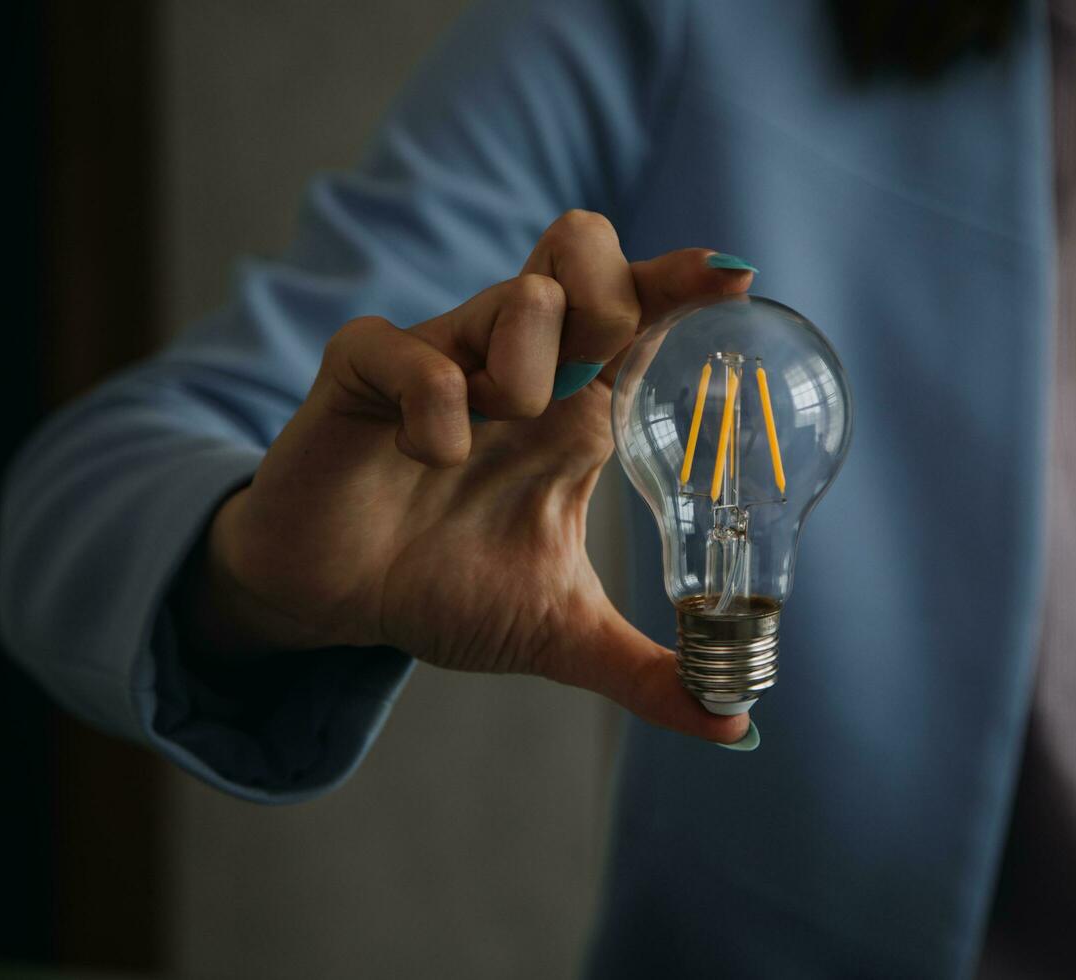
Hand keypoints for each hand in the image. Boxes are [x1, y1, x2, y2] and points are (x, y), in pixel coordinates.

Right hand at [177, 210, 754, 743]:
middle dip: (616, 291)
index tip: (736, 280)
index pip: (641, 312)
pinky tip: (430, 458)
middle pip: (584, 252)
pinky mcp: (363, 369)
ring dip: (530, 371)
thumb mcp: (560, 632)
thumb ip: (646, 672)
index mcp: (574, 406)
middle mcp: (517, 363)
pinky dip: (435, 409)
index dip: (685, 283)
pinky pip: (412, 352)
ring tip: (498, 435)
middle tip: (601, 369)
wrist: (339, 606)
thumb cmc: (446, 589)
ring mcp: (442, 355)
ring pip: (520, 295)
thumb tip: (736, 728)